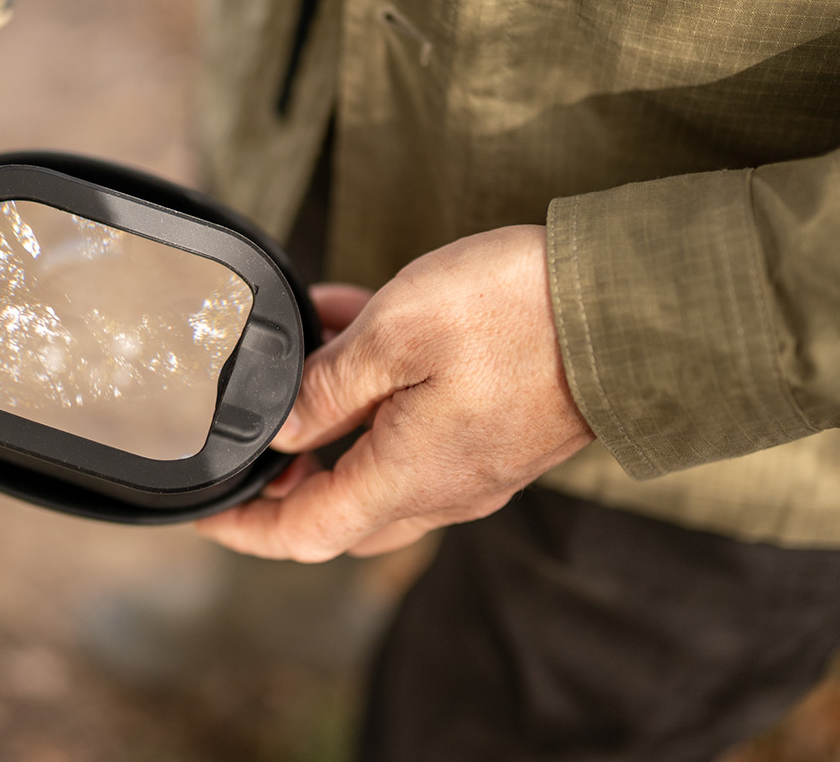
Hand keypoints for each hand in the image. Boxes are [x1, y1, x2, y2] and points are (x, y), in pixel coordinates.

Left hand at [197, 226, 594, 561]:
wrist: (633, 306)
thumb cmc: (518, 315)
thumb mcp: (395, 334)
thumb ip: (326, 387)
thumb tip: (281, 429)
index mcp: (408, 480)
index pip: (302, 534)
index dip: (244, 528)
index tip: (206, 513)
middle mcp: (443, 490)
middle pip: (339, 508)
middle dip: (287, 477)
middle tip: (252, 433)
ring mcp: (476, 464)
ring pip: (379, 460)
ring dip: (334, 415)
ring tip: (307, 342)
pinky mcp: (499, 432)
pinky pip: (422, 429)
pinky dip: (382, 393)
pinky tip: (362, 325)